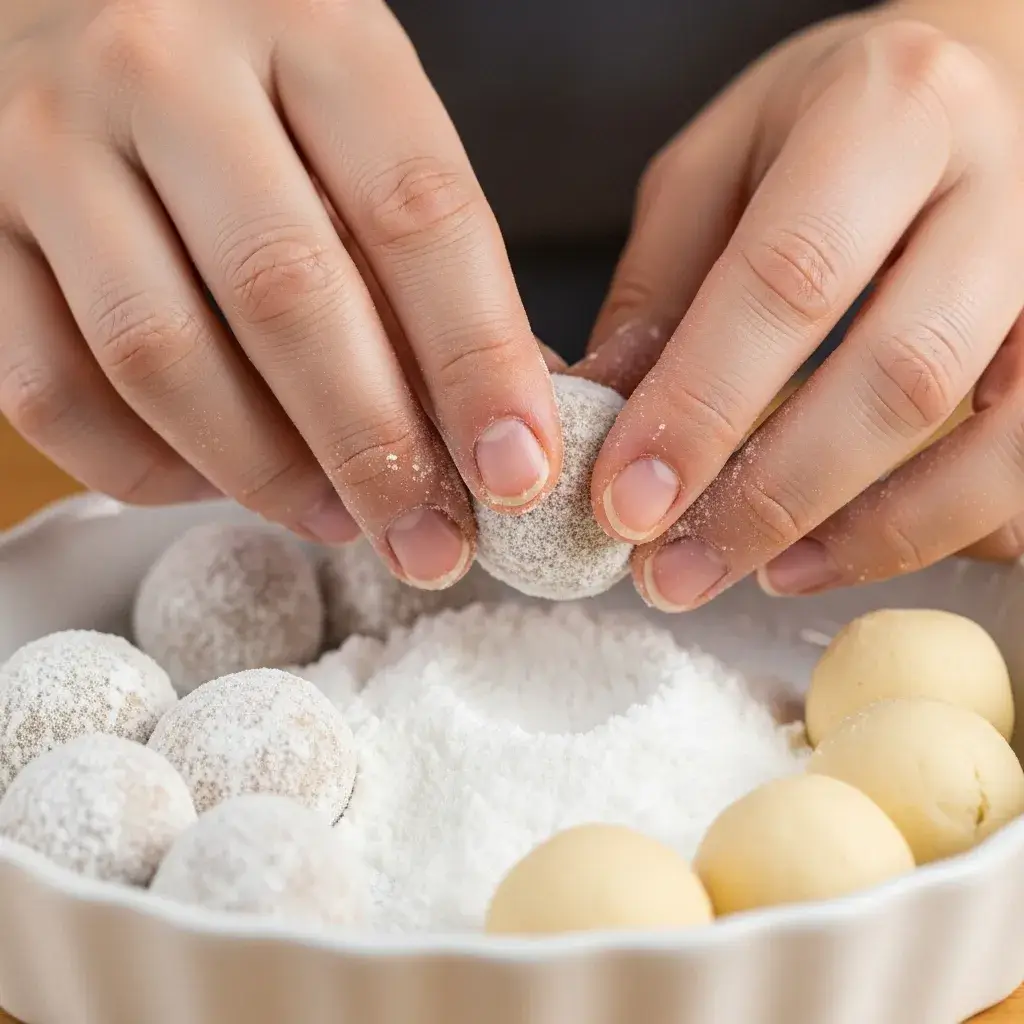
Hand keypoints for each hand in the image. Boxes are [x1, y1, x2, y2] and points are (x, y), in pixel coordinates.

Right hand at [0, 0, 562, 587]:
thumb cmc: (253, 81)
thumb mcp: (358, 120)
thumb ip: (422, 257)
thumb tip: (499, 424)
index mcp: (309, 25)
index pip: (418, 214)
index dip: (480, 364)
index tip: (519, 473)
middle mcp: (167, 67)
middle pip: (287, 296)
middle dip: (375, 451)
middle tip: (433, 542)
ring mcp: (48, 143)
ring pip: (160, 356)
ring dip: (265, 473)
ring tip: (337, 517)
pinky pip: (52, 393)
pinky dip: (146, 469)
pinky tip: (215, 478)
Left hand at [576, 9, 1023, 609]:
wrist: (976, 86)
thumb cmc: (830, 123)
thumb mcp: (718, 168)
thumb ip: (662, 288)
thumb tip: (604, 414)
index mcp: (890, 112)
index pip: (789, 278)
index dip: (703, 406)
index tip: (626, 501)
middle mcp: (1003, 183)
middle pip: (899, 374)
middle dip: (774, 497)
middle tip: (674, 571)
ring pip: (996, 441)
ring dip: (867, 535)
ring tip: (761, 573)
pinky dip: (941, 529)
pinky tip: (846, 549)